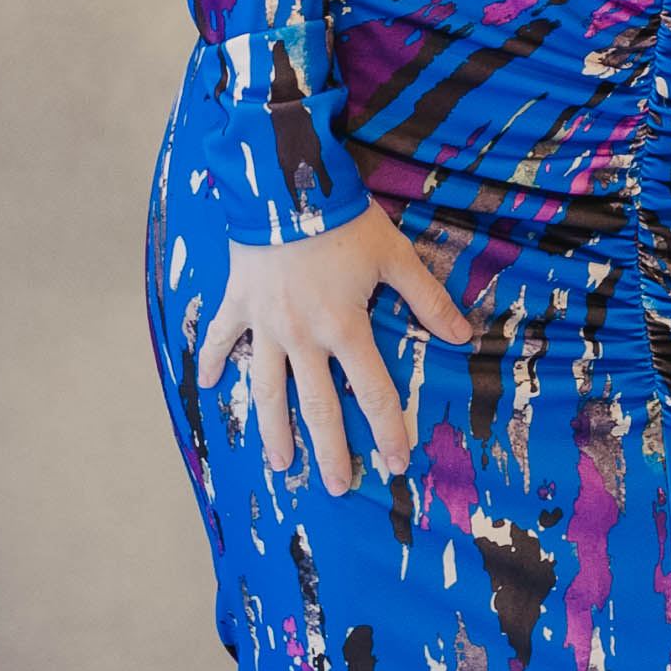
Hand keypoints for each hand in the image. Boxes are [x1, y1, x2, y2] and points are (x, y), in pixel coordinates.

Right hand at [198, 206, 474, 490]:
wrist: (284, 184)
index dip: (387, 430)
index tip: (396, 462)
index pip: (372, 392)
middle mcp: (302, 337)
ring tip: (280, 463)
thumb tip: (464, 335)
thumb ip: (427, 299)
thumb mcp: (395, 255)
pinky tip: (206, 384)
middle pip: (317, 406)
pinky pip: (218, 337)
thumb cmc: (343, 219)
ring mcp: (264, 324)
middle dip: (330, 451)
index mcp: (344, 328)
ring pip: (266, 388)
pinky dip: (210, 359)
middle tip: (338, 486)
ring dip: (273, 429)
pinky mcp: (237, 302)